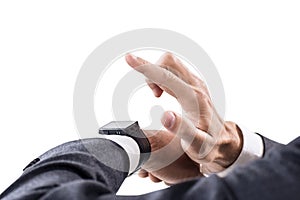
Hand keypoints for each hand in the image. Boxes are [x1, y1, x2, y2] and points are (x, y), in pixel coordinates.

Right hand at [126, 53, 242, 174]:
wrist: (223, 140)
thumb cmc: (209, 144)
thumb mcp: (197, 144)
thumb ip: (183, 129)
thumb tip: (165, 116)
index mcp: (194, 98)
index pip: (166, 76)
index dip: (145, 67)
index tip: (129, 58)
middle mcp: (196, 85)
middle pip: (168, 62)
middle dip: (152, 71)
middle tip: (153, 94)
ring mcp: (195, 83)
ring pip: (170, 64)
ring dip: (157, 74)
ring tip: (157, 95)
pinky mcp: (193, 84)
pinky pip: (173, 70)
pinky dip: (162, 77)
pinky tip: (163, 92)